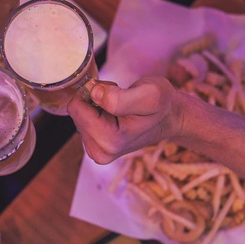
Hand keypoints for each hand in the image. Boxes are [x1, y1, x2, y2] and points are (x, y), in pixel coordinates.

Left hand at [67, 77, 182, 164]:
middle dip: (94, 99)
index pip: (76, 108)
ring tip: (120, 108)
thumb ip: (119, 97)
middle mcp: (100, 152)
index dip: (95, 91)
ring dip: (96, 106)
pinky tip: (115, 115)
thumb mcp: (149, 94)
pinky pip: (83, 121)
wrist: (169, 118)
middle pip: (75, 113)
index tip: (116, 92)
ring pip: (79, 116)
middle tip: (119, 98)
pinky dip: (96, 112)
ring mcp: (97, 151)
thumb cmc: (161, 105)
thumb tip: (93, 94)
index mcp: (109, 141)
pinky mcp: (96, 147)